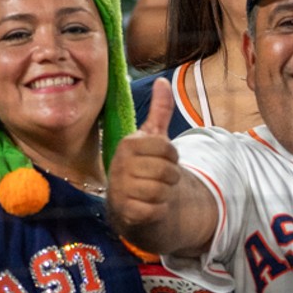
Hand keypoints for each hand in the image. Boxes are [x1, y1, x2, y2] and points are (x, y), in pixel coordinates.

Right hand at [108, 78, 181, 231]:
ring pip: (162, 191)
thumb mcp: (152, 138)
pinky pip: (155, 210)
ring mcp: (120, 189)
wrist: (129, 203)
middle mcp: (120, 165)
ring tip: (153, 192)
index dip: (172, 156)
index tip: (161, 160)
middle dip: (170, 177)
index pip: (168, 149)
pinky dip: (158, 210)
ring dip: (164, 194)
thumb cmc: (143, 166)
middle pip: (167, 170)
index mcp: (128, 144)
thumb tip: (162, 80)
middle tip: (158, 178)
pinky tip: (148, 206)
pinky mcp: (125, 212)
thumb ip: (160, 110)